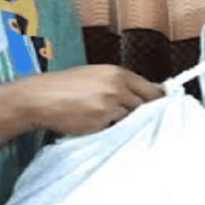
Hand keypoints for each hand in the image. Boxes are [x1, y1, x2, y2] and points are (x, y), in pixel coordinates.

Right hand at [8, 65, 163, 136]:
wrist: (39, 97)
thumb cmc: (64, 87)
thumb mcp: (95, 76)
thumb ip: (118, 84)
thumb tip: (142, 95)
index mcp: (117, 73)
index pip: (152, 89)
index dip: (159, 101)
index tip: (165, 108)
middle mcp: (117, 87)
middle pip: (147, 106)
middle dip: (145, 114)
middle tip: (142, 121)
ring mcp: (110, 105)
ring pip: (131, 119)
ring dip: (125, 123)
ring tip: (106, 120)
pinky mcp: (101, 121)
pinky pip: (115, 129)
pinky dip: (111, 130)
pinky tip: (95, 125)